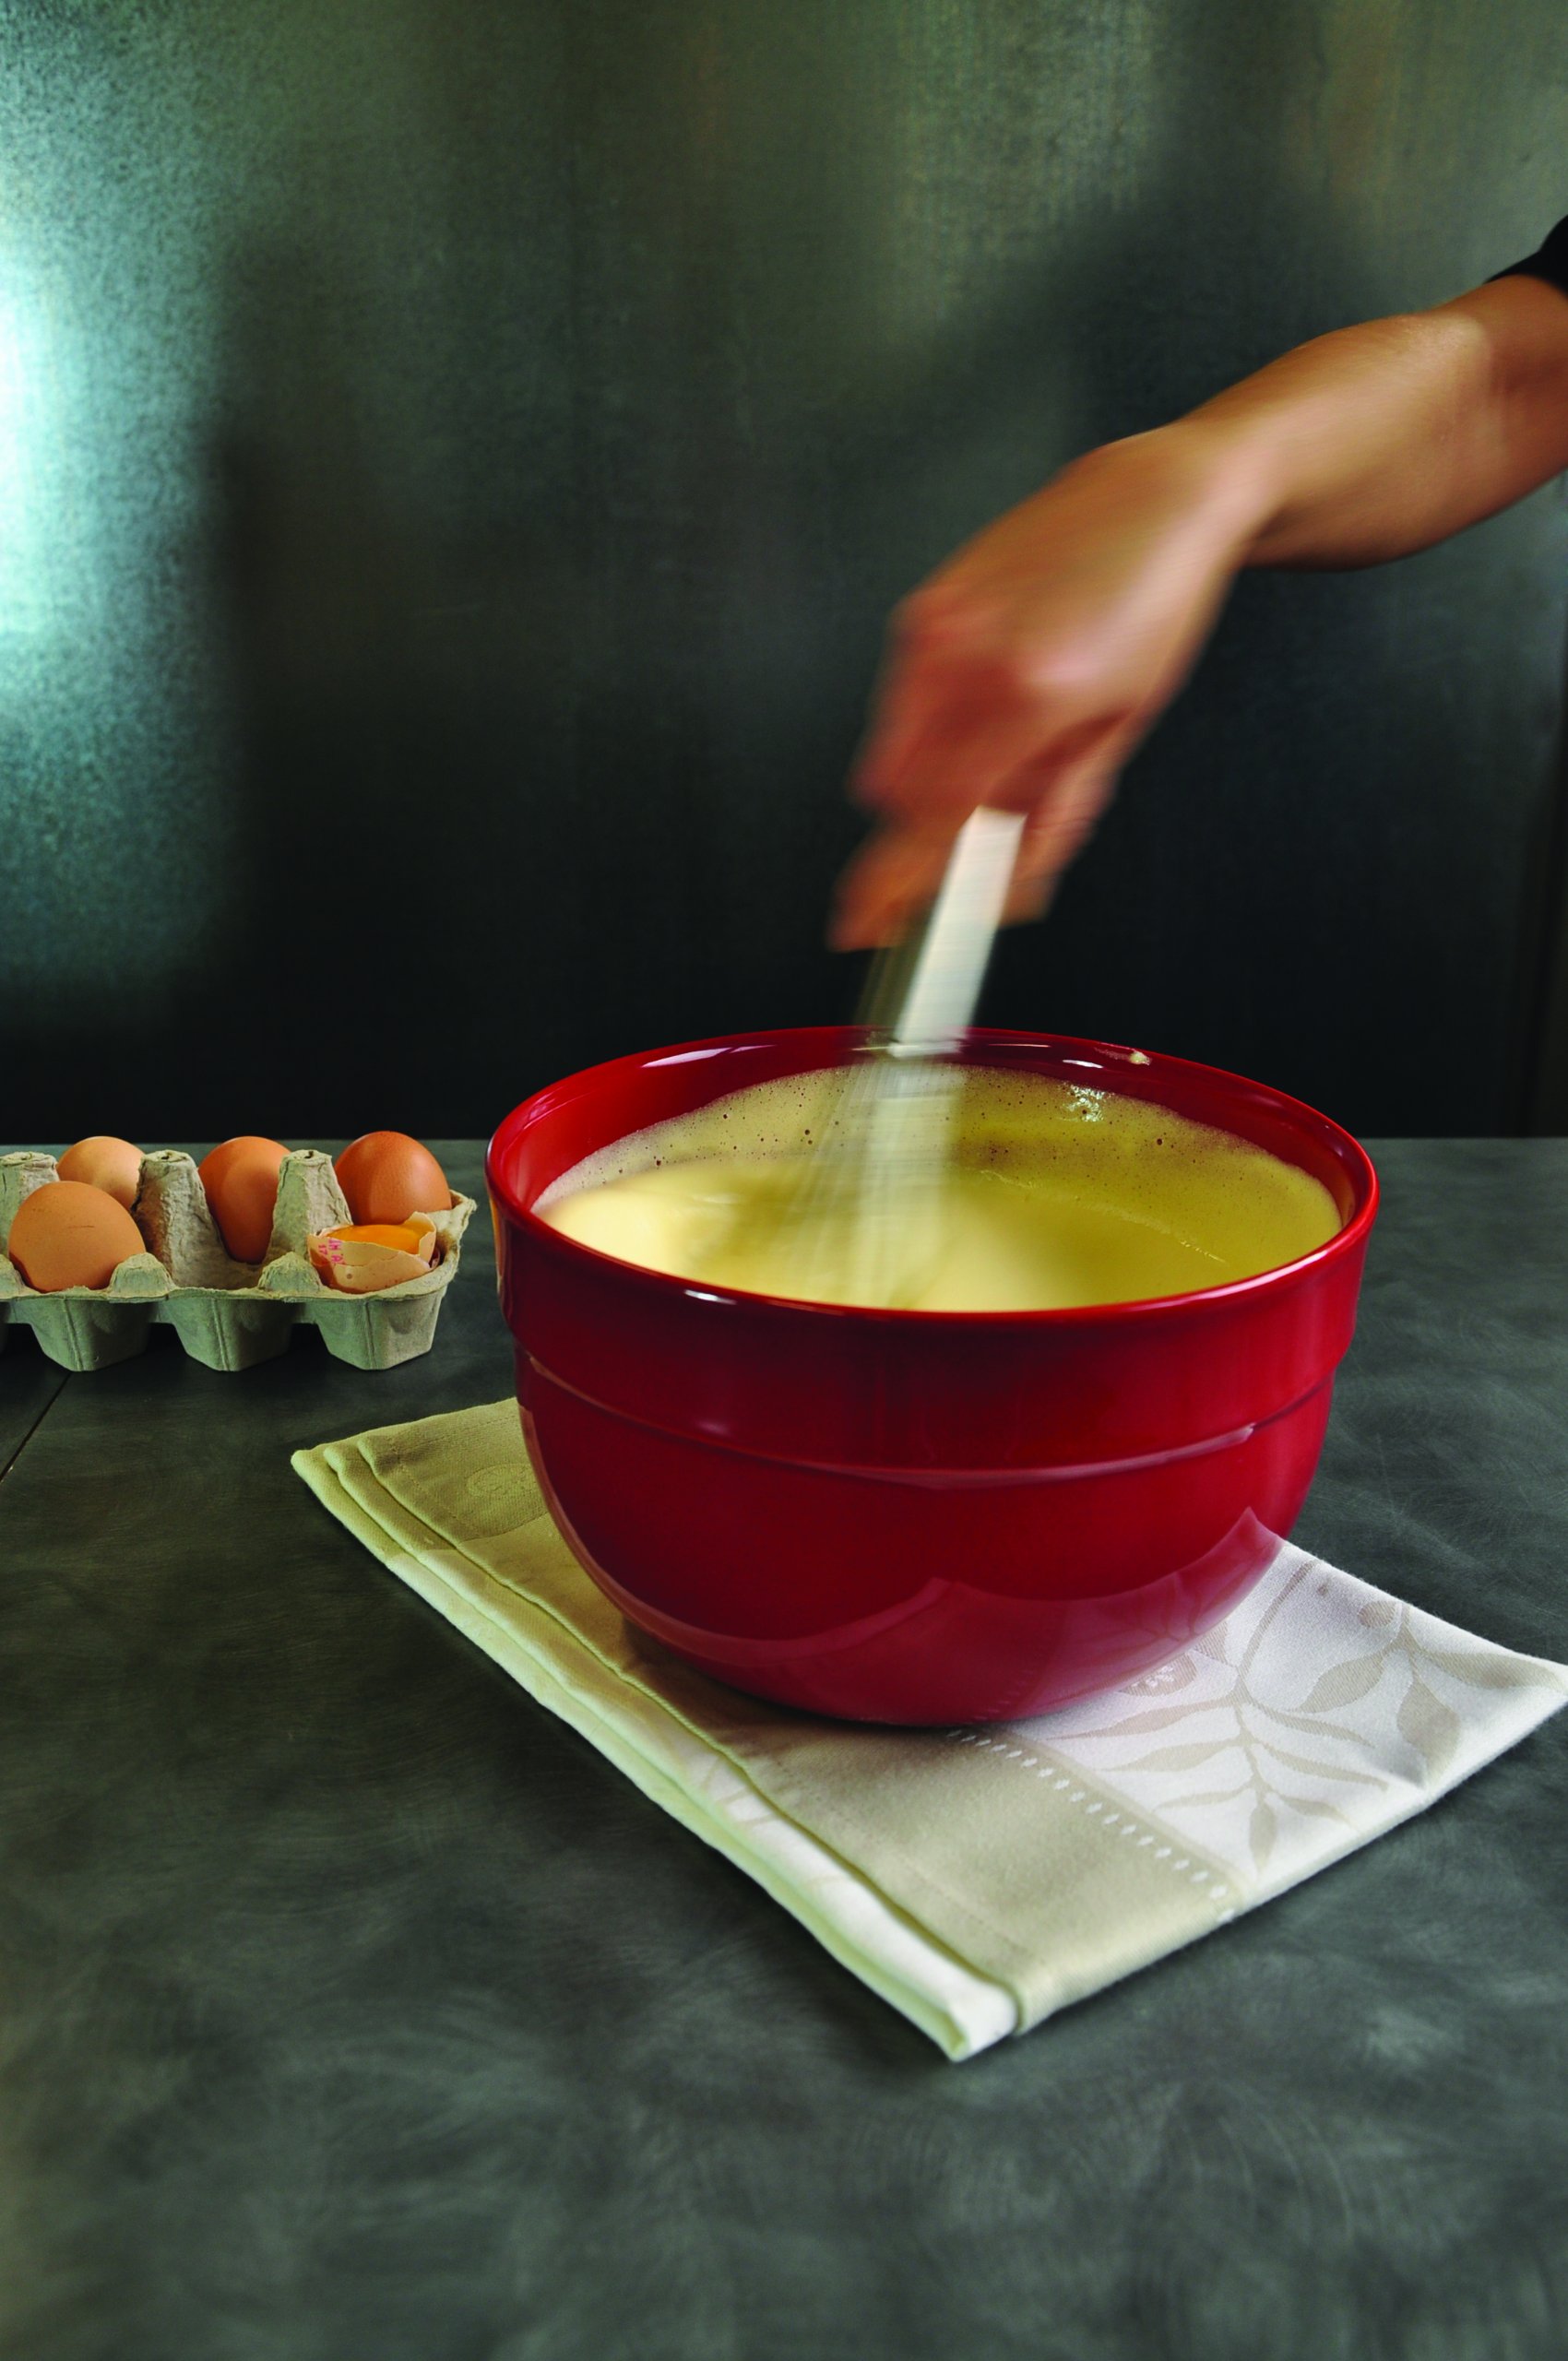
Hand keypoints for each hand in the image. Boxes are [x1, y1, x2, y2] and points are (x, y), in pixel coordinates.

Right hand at [833, 423, 1261, 947]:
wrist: (1158, 498)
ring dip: (931, 781)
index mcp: (1029, 695)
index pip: (937, 819)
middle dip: (926, 834)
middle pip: (899, 796)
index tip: (867, 922)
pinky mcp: (923, 606)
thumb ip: (1055, 811)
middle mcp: (968, 656)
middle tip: (977, 842)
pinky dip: (931, 730)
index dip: (897, 882)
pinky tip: (992, 706)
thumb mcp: (1123, 725)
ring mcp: (937, 626)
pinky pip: (902, 703)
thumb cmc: (1157, 601)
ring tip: (1006, 753)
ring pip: (893, 752)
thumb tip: (1012, 878)